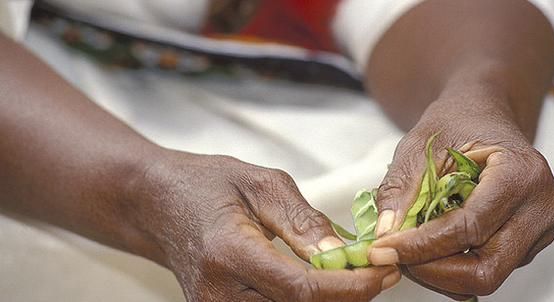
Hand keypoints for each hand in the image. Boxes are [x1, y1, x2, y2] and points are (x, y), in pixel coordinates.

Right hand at [129, 152, 399, 301]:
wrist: (157, 205)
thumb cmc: (208, 184)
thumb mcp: (260, 182)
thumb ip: (303, 220)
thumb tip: (342, 254)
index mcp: (229, 253)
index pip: (303, 290)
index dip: (352, 287)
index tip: (385, 270)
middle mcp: (218, 295)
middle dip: (349, 296)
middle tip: (378, 268)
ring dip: (328, 300)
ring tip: (354, 272)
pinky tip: (321, 280)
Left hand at [365, 92, 553, 299]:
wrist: (485, 115)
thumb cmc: (456, 122)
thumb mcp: (420, 143)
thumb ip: (402, 186)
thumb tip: (386, 232)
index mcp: (522, 173)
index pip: (470, 227)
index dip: (422, 246)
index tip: (382, 249)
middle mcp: (543, 205)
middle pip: (487, 269)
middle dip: (433, 271)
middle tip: (394, 257)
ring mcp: (542, 229)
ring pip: (488, 277)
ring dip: (439, 274)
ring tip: (407, 250)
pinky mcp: (530, 243)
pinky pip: (490, 271)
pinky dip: (452, 270)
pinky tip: (429, 248)